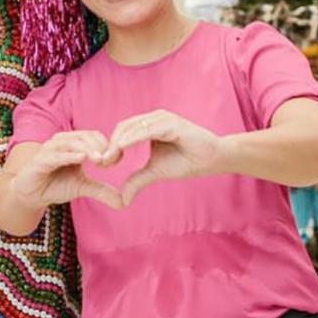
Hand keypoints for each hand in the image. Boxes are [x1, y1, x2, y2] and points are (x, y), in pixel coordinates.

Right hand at [11, 131, 122, 210]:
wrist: (31, 195)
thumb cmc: (55, 185)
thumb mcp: (82, 187)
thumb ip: (101, 190)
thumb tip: (123, 201)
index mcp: (73, 143)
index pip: (94, 136)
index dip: (107, 146)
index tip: (116, 160)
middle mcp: (62, 141)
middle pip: (85, 136)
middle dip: (100, 148)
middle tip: (109, 162)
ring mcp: (50, 149)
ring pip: (72, 142)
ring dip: (88, 150)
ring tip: (100, 160)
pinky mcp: (40, 160)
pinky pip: (57, 155)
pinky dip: (70, 155)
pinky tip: (81, 159)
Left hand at [106, 110, 223, 205]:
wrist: (214, 159)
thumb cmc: (188, 161)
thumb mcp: (156, 172)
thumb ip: (138, 180)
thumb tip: (122, 198)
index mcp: (148, 125)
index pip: (123, 131)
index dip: (111, 146)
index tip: (103, 163)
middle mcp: (153, 118)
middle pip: (124, 127)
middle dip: (111, 144)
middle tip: (103, 162)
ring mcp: (162, 118)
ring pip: (133, 127)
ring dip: (118, 142)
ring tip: (109, 158)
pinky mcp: (171, 123)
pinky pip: (147, 129)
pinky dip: (133, 138)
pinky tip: (122, 148)